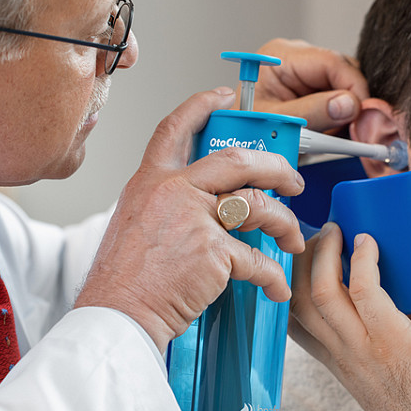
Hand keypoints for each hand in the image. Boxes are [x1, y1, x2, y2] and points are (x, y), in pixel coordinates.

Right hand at [75, 87, 304, 352]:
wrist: (117, 314)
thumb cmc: (124, 279)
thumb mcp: (135, 222)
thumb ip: (168, 204)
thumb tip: (205, 206)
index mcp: (151, 181)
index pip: (176, 128)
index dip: (202, 105)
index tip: (225, 96)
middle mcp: (174, 191)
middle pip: (238, 160)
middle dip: (276, 167)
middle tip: (293, 181)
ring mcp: (194, 218)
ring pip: (258, 205)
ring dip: (284, 224)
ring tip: (292, 240)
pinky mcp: (213, 251)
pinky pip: (257, 259)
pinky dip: (273, 277)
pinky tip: (276, 288)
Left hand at [251, 38, 368, 131]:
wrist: (238, 144)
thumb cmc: (245, 132)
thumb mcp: (278, 123)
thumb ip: (313, 112)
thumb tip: (349, 105)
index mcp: (281, 57)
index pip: (332, 63)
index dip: (353, 89)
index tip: (362, 116)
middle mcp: (297, 58)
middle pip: (344, 71)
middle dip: (352, 102)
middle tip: (355, 130)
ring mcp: (306, 72)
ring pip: (346, 85)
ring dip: (348, 112)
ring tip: (335, 135)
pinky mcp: (313, 88)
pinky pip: (340, 97)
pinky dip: (341, 118)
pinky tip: (332, 133)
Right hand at [289, 223, 410, 410]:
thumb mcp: (377, 375)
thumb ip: (371, 343)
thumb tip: (388, 300)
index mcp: (334, 361)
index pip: (291, 320)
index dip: (285, 284)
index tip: (296, 259)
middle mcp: (340, 352)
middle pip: (295, 298)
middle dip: (299, 258)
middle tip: (320, 235)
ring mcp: (362, 346)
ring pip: (320, 290)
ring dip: (324, 252)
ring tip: (337, 230)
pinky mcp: (392, 338)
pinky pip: (364, 291)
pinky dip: (362, 261)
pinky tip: (366, 242)